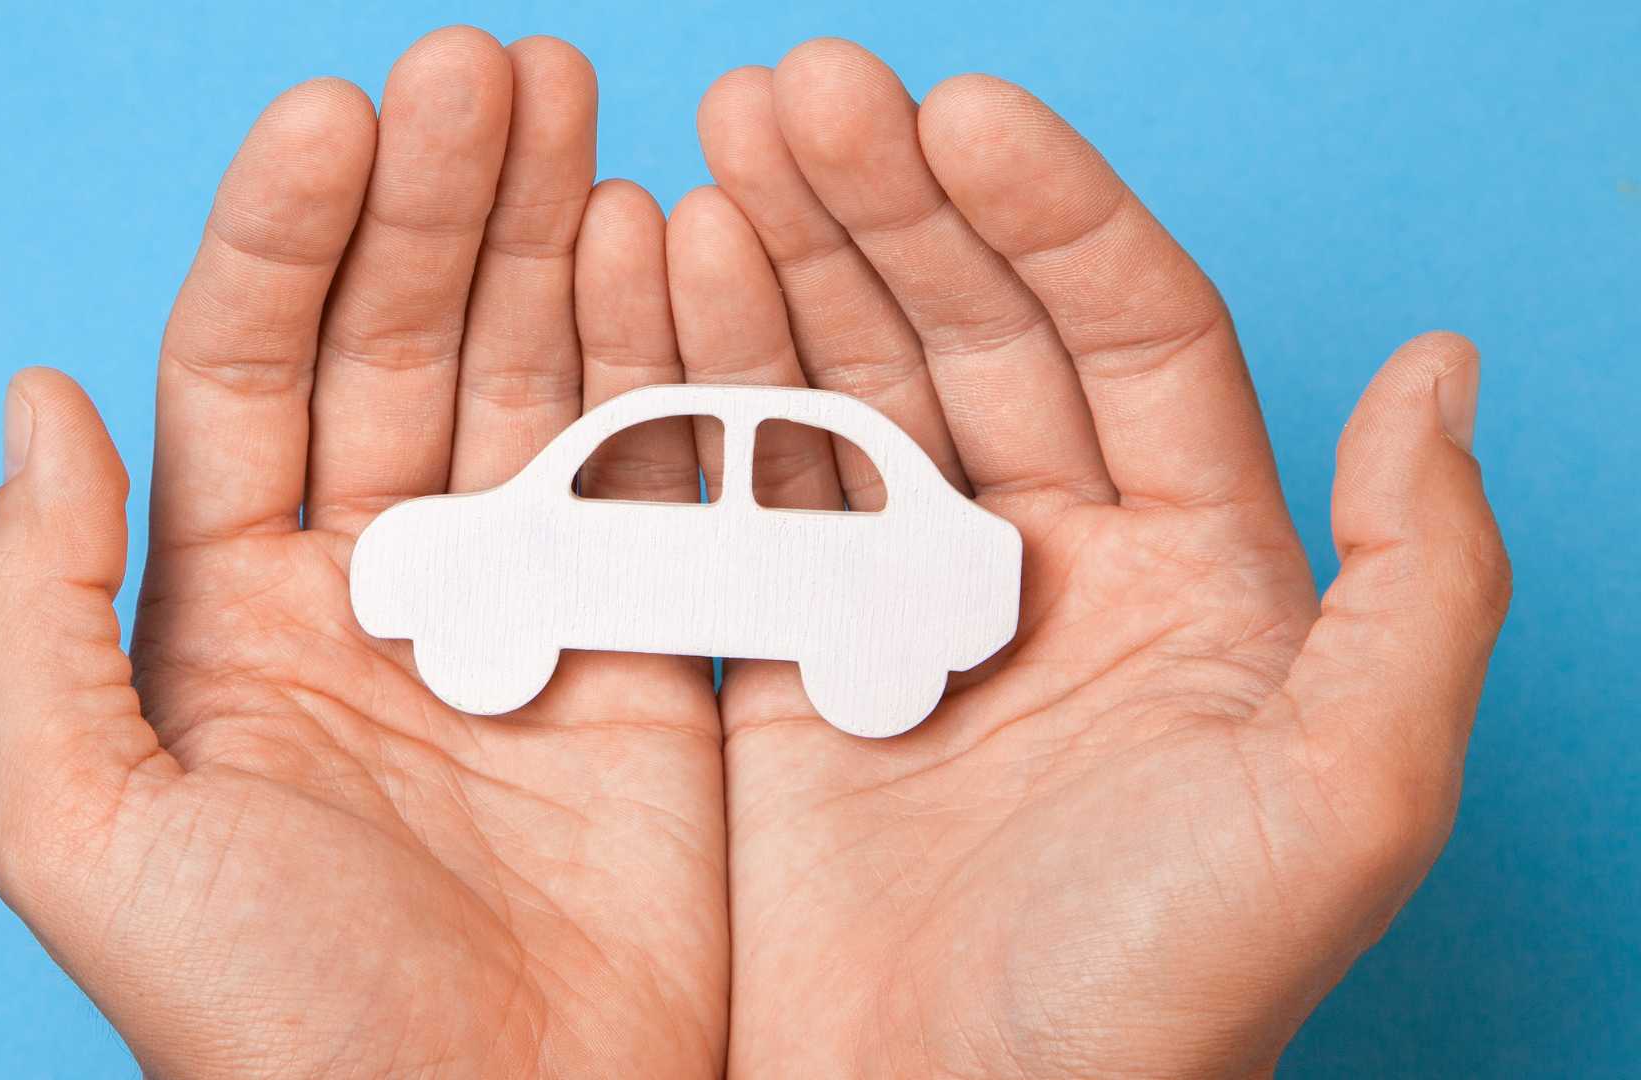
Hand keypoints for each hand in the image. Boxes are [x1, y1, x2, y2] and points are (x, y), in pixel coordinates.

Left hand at [0, 30, 727, 1076]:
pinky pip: (658, 478)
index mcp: (234, 607)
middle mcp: (381, 582)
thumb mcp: (87, 825)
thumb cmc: (270, 1021)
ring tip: (582, 112)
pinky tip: (670, 252)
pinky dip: (671, 364)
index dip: (290, 235)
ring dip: (555, 244)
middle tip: (495, 65)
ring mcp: (527, 607)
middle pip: (404, 342)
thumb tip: (37, 396)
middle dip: (442, 199)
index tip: (344, 114)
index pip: (251, 365)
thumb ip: (44, 608)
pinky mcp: (651, 653)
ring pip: (536, 383)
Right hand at [669, 40, 1510, 1076]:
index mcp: (1192, 568)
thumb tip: (1449, 368)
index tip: (954, 109)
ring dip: (783, 262)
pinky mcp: (783, 657)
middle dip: (885, 204)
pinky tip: (660, 283)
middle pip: (967, 330)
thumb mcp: (1350, 791)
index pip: (1124, 331)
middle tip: (791, 93)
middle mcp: (1046, 561)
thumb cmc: (1160, 991)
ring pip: (845, 384)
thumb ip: (1425, 578)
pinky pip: (740, 488)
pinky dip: (697, 384)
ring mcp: (900, 601)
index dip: (1046, 209)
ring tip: (709, 150)